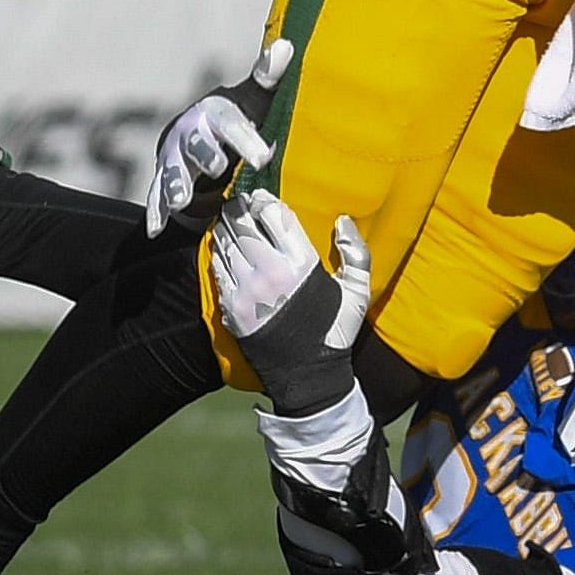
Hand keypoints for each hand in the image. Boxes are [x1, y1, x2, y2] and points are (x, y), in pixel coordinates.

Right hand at [145, 39, 293, 235]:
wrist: (198, 133)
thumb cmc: (234, 117)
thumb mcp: (252, 99)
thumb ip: (267, 76)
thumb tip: (285, 45)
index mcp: (215, 113)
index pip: (230, 123)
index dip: (245, 139)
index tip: (264, 157)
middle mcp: (190, 132)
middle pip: (197, 144)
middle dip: (205, 155)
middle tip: (218, 167)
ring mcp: (174, 157)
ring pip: (173, 170)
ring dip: (176, 183)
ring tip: (181, 198)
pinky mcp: (163, 179)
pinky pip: (157, 195)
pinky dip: (156, 211)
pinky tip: (155, 227)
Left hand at [208, 187, 371, 353]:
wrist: (307, 376)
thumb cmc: (334, 332)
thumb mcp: (357, 293)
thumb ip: (355, 254)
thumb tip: (343, 221)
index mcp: (301, 266)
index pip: (274, 216)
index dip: (264, 200)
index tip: (262, 198)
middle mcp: (271, 274)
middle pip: (243, 224)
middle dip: (239, 208)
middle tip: (240, 203)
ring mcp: (246, 291)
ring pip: (224, 243)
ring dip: (225, 228)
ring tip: (229, 221)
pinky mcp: (231, 307)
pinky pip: (217, 269)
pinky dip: (218, 253)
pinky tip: (224, 249)